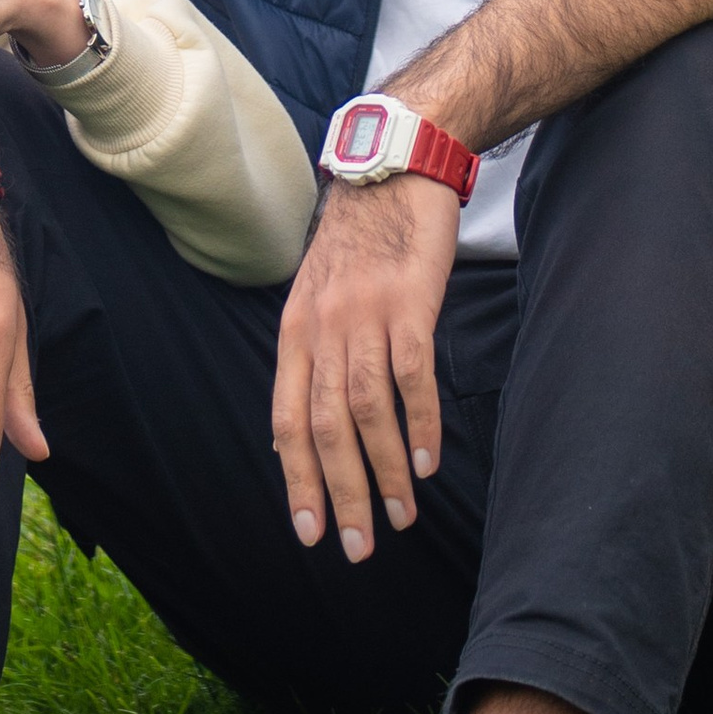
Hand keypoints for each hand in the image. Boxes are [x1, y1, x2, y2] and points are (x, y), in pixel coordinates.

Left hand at [272, 174, 456, 562]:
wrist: (394, 167)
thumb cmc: (361, 239)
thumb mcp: (317, 294)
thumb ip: (313, 355)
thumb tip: (302, 428)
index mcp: (295, 331)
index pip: (287, 421)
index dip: (296, 479)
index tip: (308, 530)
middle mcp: (322, 329)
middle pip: (326, 428)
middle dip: (340, 495)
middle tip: (358, 547)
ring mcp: (365, 317)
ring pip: (367, 413)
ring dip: (383, 473)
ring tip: (402, 516)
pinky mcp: (410, 305)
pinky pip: (412, 379)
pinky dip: (419, 426)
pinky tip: (425, 463)